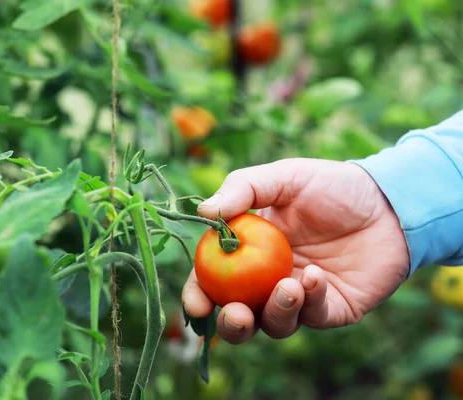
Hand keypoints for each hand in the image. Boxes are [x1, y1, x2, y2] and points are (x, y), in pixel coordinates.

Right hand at [182, 158, 409, 343]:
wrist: (387, 201)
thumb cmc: (330, 186)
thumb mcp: (283, 177)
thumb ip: (242, 189)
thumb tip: (202, 211)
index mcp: (247, 253)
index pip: (212, 281)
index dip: (198, 296)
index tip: (197, 304)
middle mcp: (267, 281)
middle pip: (239, 317)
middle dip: (232, 326)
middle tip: (236, 315)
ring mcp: (300, 298)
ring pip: (275, 325)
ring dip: (276, 312)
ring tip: (288, 287)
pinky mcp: (331, 309)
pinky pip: (313, 316)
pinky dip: (311, 300)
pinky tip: (317, 275)